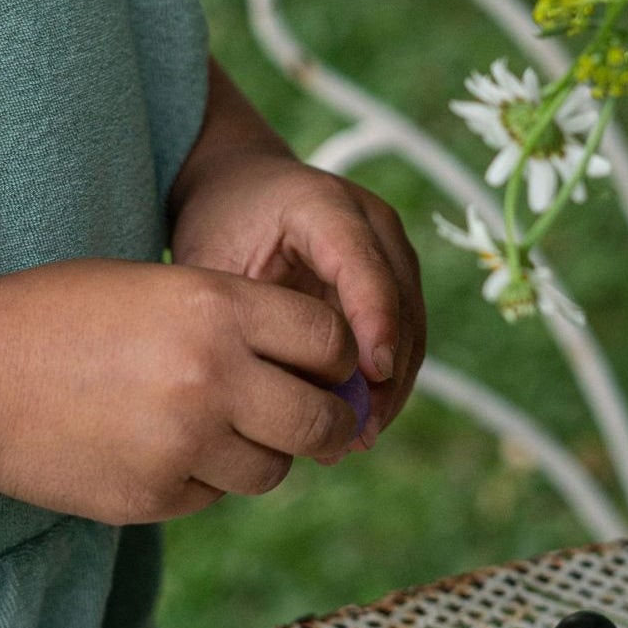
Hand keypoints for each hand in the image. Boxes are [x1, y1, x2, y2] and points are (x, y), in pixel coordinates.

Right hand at [0, 257, 361, 523]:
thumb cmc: (66, 315)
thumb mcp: (163, 286)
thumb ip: (242, 320)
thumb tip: (325, 366)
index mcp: (219, 307)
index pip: (331, 340)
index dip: (337, 355)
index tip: (326, 364)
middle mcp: (213, 377)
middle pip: (322, 421)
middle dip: (325, 421)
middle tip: (308, 415)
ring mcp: (184, 446)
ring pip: (273, 470)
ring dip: (261, 453)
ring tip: (215, 426)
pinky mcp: (155, 499)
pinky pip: (214, 496)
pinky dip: (202, 478)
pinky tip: (158, 447)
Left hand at [168, 65, 426, 445]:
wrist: (240, 190)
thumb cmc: (221, 226)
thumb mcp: (216, 265)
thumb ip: (248, 320)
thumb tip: (283, 397)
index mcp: (322, 203)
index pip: (362, 263)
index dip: (374, 319)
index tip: (373, 375)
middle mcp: (371, 220)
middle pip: (400, 299)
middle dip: (387, 370)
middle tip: (359, 430)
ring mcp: (390, 247)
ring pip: (412, 323)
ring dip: (392, 385)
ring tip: (357, 438)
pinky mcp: (395, 277)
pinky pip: (404, 334)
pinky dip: (387, 380)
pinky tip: (359, 421)